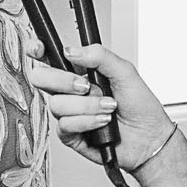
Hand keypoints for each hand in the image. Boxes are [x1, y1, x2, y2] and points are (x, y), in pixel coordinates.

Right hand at [27, 41, 175, 172]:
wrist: (149, 138)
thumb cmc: (140, 106)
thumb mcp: (125, 72)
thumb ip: (100, 56)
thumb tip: (72, 50)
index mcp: (80, 71)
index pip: (50, 57)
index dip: (37, 51)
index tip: (39, 48)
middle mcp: (70, 91)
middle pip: (42, 79)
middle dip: (63, 81)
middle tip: (86, 86)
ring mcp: (69, 113)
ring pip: (56, 104)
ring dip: (87, 106)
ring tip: (108, 107)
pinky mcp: (70, 134)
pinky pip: (65, 125)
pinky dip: (87, 122)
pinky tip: (102, 122)